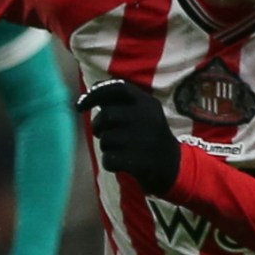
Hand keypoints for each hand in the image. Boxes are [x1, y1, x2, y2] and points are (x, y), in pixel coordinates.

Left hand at [78, 80, 181, 194]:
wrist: (175, 166)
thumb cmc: (150, 136)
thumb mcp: (143, 113)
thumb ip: (120, 103)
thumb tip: (89, 94)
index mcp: (148, 103)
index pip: (118, 88)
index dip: (95, 93)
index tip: (80, 104)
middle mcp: (148, 117)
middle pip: (107, 115)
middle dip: (98, 125)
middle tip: (102, 133)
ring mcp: (145, 140)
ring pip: (106, 139)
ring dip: (106, 146)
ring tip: (119, 148)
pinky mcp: (140, 161)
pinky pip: (109, 159)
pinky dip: (109, 163)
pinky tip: (120, 162)